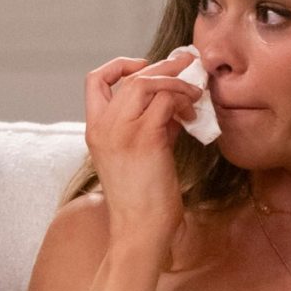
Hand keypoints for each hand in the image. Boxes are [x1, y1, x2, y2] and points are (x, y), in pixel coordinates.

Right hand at [83, 53, 202, 243]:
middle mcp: (103, 126)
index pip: (95, 80)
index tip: (143, 65)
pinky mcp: (145, 138)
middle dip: (164, 66)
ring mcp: (121, 131)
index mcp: (94, 129)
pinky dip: (183, 100)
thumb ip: (150, 122)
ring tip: (195, 92)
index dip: (119, 65)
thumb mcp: (139, 151)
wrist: (140, 228)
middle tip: (187, 62)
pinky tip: (192, 112)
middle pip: (130, 77)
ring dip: (177, 82)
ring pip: (148, 82)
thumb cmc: (143, 196)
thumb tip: (174, 100)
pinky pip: (166, 101)